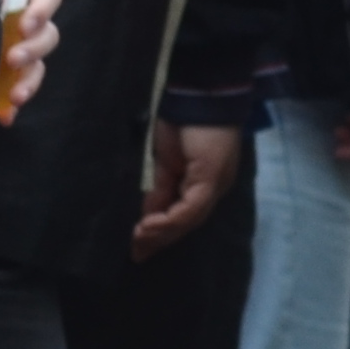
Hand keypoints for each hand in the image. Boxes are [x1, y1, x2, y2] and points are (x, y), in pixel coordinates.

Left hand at [0, 0, 63, 116]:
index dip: (41, 10)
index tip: (24, 25)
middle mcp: (27, 20)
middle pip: (48, 35)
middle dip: (33, 49)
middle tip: (12, 59)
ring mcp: (20, 46)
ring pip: (38, 65)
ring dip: (29, 81)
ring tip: (15, 95)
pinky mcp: (8, 71)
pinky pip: (18, 88)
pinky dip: (11, 104)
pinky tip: (5, 117)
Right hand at [132, 120, 245, 258]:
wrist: (201, 94)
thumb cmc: (183, 120)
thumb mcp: (165, 160)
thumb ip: (160, 188)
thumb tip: (145, 215)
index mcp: (201, 183)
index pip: (181, 214)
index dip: (160, 231)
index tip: (137, 245)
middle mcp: (212, 189)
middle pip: (185, 223)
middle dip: (159, 240)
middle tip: (135, 254)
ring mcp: (214, 186)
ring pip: (187, 221)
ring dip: (161, 233)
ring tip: (137, 241)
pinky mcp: (210, 180)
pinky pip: (190, 208)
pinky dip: (169, 220)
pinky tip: (148, 225)